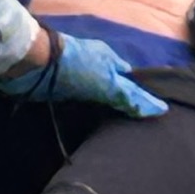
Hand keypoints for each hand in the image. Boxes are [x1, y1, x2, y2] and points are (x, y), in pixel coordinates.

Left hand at [0, 29, 170, 121]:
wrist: (33, 62)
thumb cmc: (75, 68)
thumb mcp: (108, 82)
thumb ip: (130, 96)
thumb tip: (161, 110)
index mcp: (108, 59)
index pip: (129, 79)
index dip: (139, 95)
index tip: (150, 115)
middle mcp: (94, 66)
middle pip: (112, 87)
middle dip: (121, 103)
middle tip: (132, 129)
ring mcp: (75, 77)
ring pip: (95, 97)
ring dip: (101, 111)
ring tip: (114, 134)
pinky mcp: (58, 89)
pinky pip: (77, 104)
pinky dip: (84, 113)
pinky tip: (88, 126)